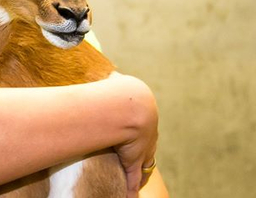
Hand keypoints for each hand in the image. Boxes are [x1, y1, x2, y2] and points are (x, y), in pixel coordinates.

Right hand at [106, 73, 158, 197]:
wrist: (127, 105)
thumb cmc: (119, 91)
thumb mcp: (117, 82)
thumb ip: (113, 78)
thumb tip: (108, 70)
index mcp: (142, 115)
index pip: (142, 127)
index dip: (137, 132)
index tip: (133, 136)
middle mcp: (145, 133)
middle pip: (146, 146)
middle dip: (140, 150)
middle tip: (136, 155)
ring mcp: (140, 149)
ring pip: (142, 163)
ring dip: (138, 170)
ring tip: (133, 179)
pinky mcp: (134, 162)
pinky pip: (134, 179)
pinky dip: (132, 189)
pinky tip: (130, 196)